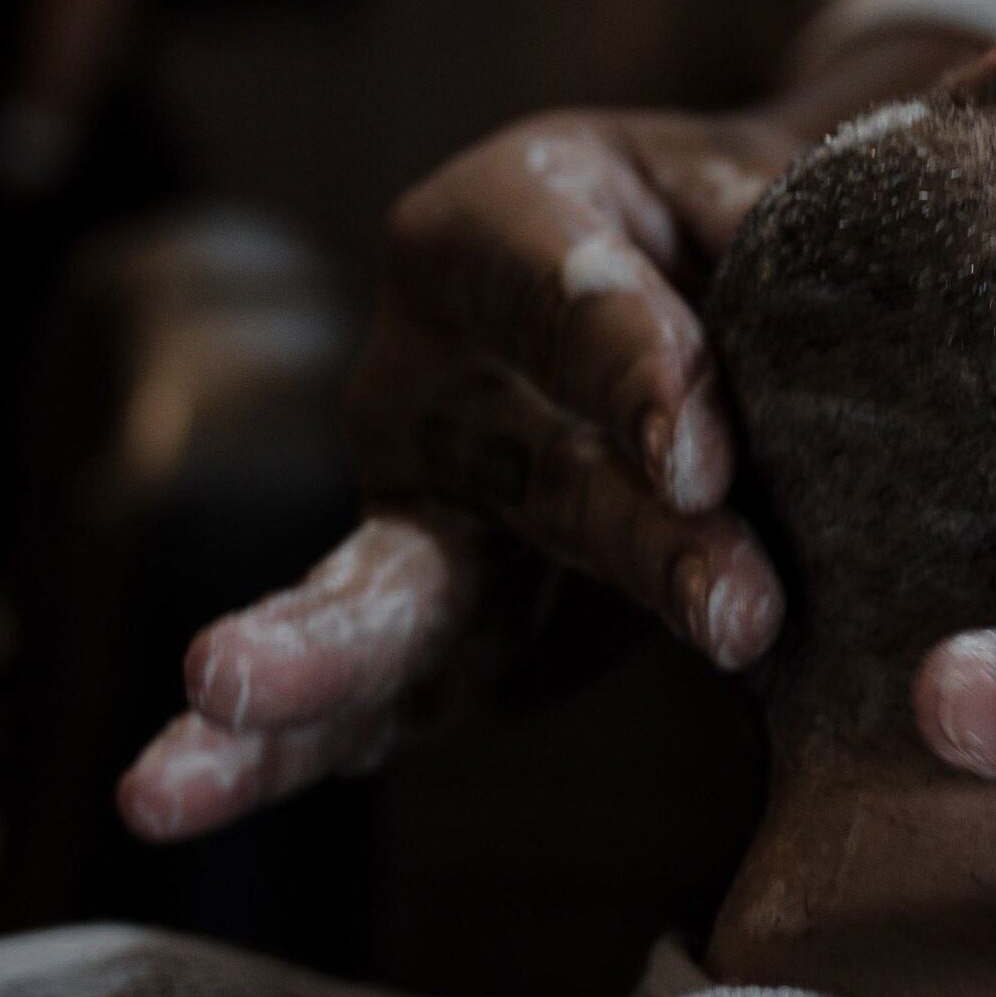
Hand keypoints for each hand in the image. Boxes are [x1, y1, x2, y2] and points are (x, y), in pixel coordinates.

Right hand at [118, 108, 799, 840]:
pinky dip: (284, 745)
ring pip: (391, 583)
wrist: (700, 296)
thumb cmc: (726, 236)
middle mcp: (425, 363)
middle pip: (530, 460)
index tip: (706, 463)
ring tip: (228, 688)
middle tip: (720, 609)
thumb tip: (811, 341)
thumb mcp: (753, 206)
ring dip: (331, 655)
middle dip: (631, 542)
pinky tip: (183, 790)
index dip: (638, 371)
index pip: (572, 295)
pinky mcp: (427, 618)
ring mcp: (407, 497)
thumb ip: (771, 257)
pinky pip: (361, 691)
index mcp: (497, 223)